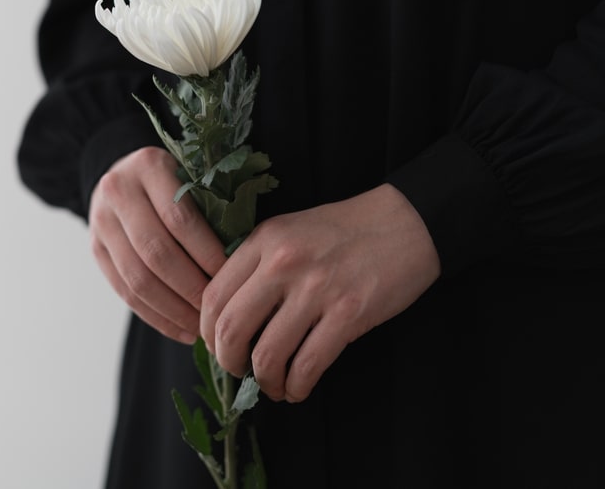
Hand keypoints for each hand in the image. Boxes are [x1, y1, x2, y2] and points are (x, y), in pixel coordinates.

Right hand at [89, 146, 227, 343]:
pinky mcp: (95, 248)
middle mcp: (117, 190)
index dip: (207, 254)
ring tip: (202, 328)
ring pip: (137, 277)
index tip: (234, 279)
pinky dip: (155, 315)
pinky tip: (181, 330)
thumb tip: (244, 263)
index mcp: (148, 165)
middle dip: (191, 288)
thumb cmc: (176, 179)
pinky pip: (124, 291)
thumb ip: (213, 206)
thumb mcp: (194, 176)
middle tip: (219, 311)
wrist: (123, 173)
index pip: (180, 219)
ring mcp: (100, 221)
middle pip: (156, 251)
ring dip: (173, 309)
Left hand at [200, 183, 439, 401]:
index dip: (206, 332)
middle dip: (228, 362)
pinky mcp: (350, 313)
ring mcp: (317, 289)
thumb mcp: (288, 231)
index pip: (213, 296)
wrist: (405, 222)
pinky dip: (297, 386)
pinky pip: (308, 365)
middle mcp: (283, 263)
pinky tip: (298, 388)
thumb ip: (256, 264)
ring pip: (267, 355)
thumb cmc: (343, 231)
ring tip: (273, 386)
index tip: (216, 346)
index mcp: (263, 241)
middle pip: (231, 329)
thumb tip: (226, 317)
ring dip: (265, 382)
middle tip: (238, 372)